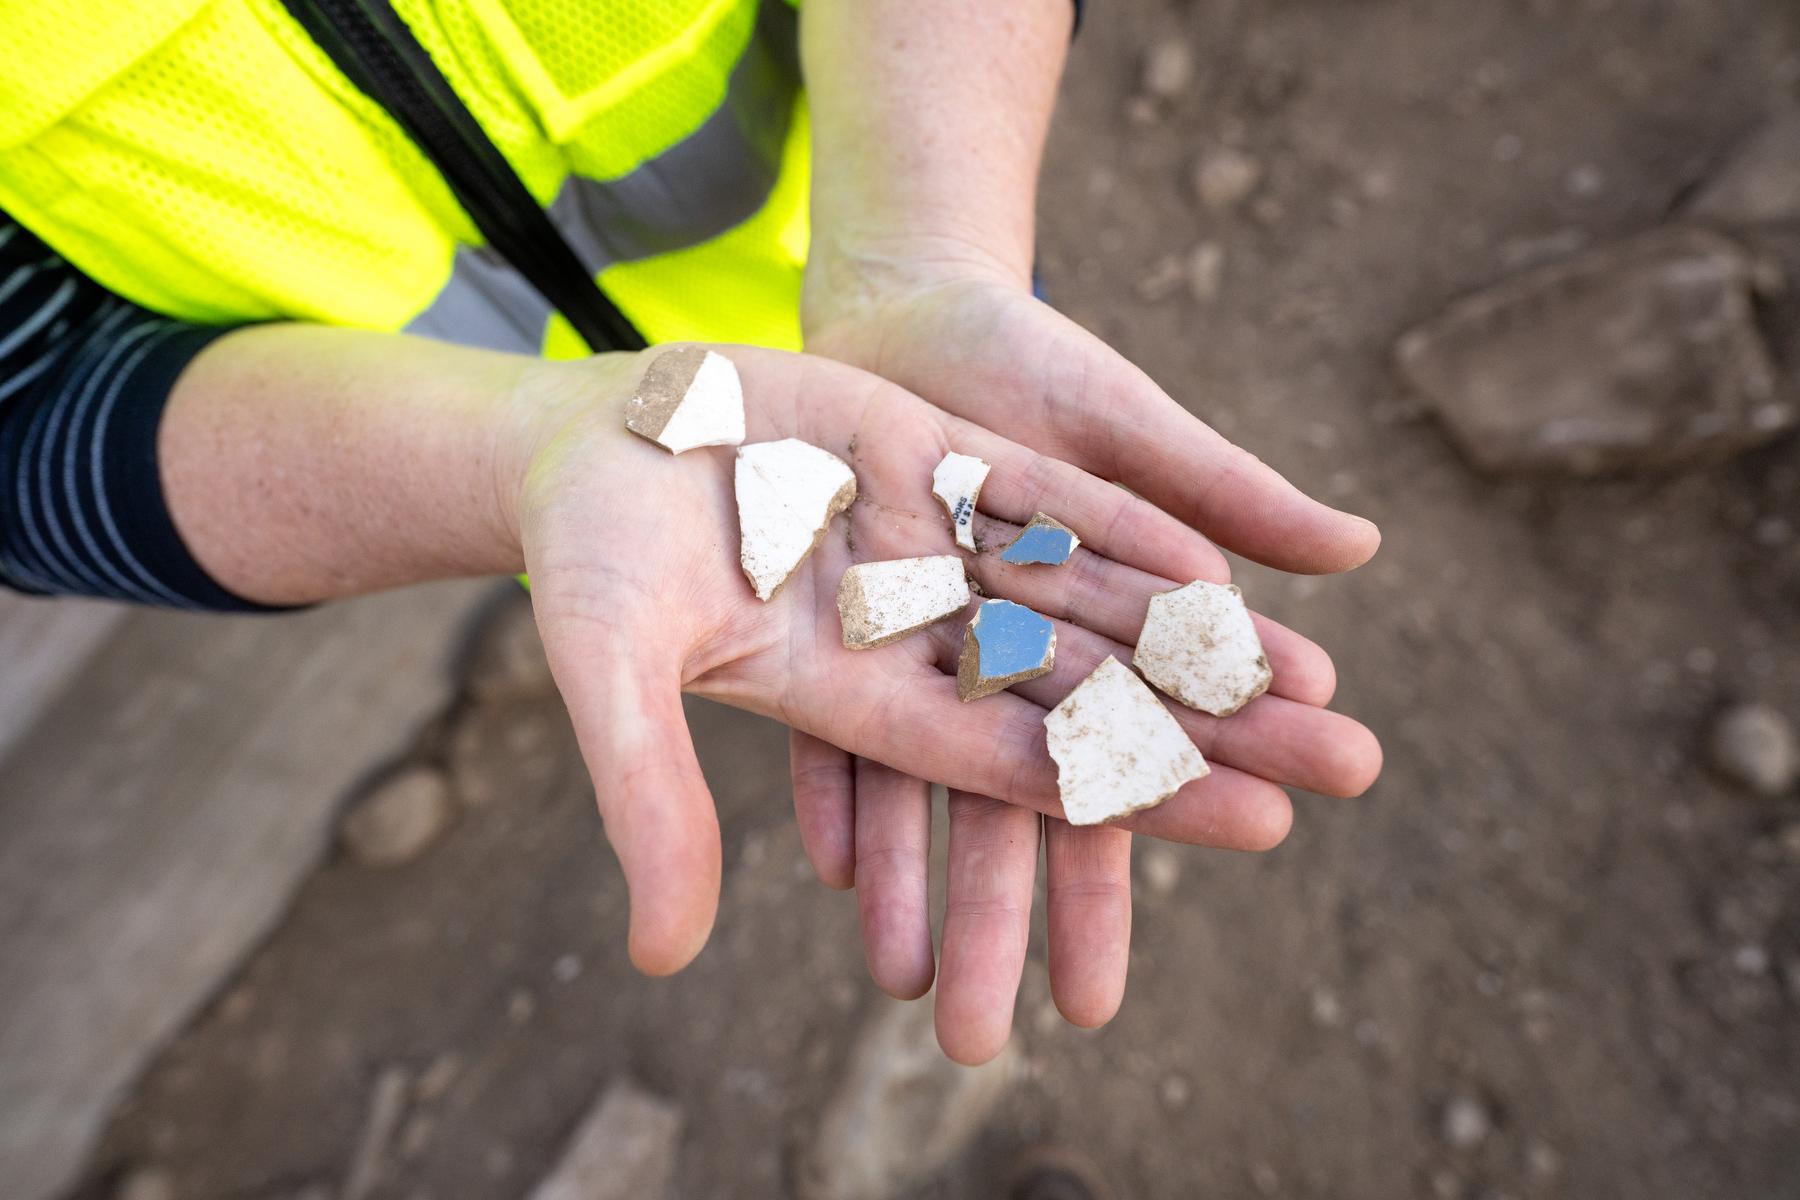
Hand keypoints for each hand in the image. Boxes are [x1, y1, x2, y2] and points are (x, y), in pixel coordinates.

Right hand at [506, 344, 1380, 1029]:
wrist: (582, 441)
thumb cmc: (582, 558)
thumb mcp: (610, 670)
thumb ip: (649, 803)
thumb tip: (660, 965)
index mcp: (858, 698)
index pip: (1021, 762)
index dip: (1140, 791)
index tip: (1257, 822)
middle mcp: (916, 636)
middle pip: (1092, 694)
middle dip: (1218, 730)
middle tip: (1353, 764)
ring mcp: (932, 550)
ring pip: (1092, 603)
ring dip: (1204, 637)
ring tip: (1323, 675)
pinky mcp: (933, 466)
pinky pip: (1055, 504)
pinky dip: (1140, 529)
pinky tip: (1230, 559)